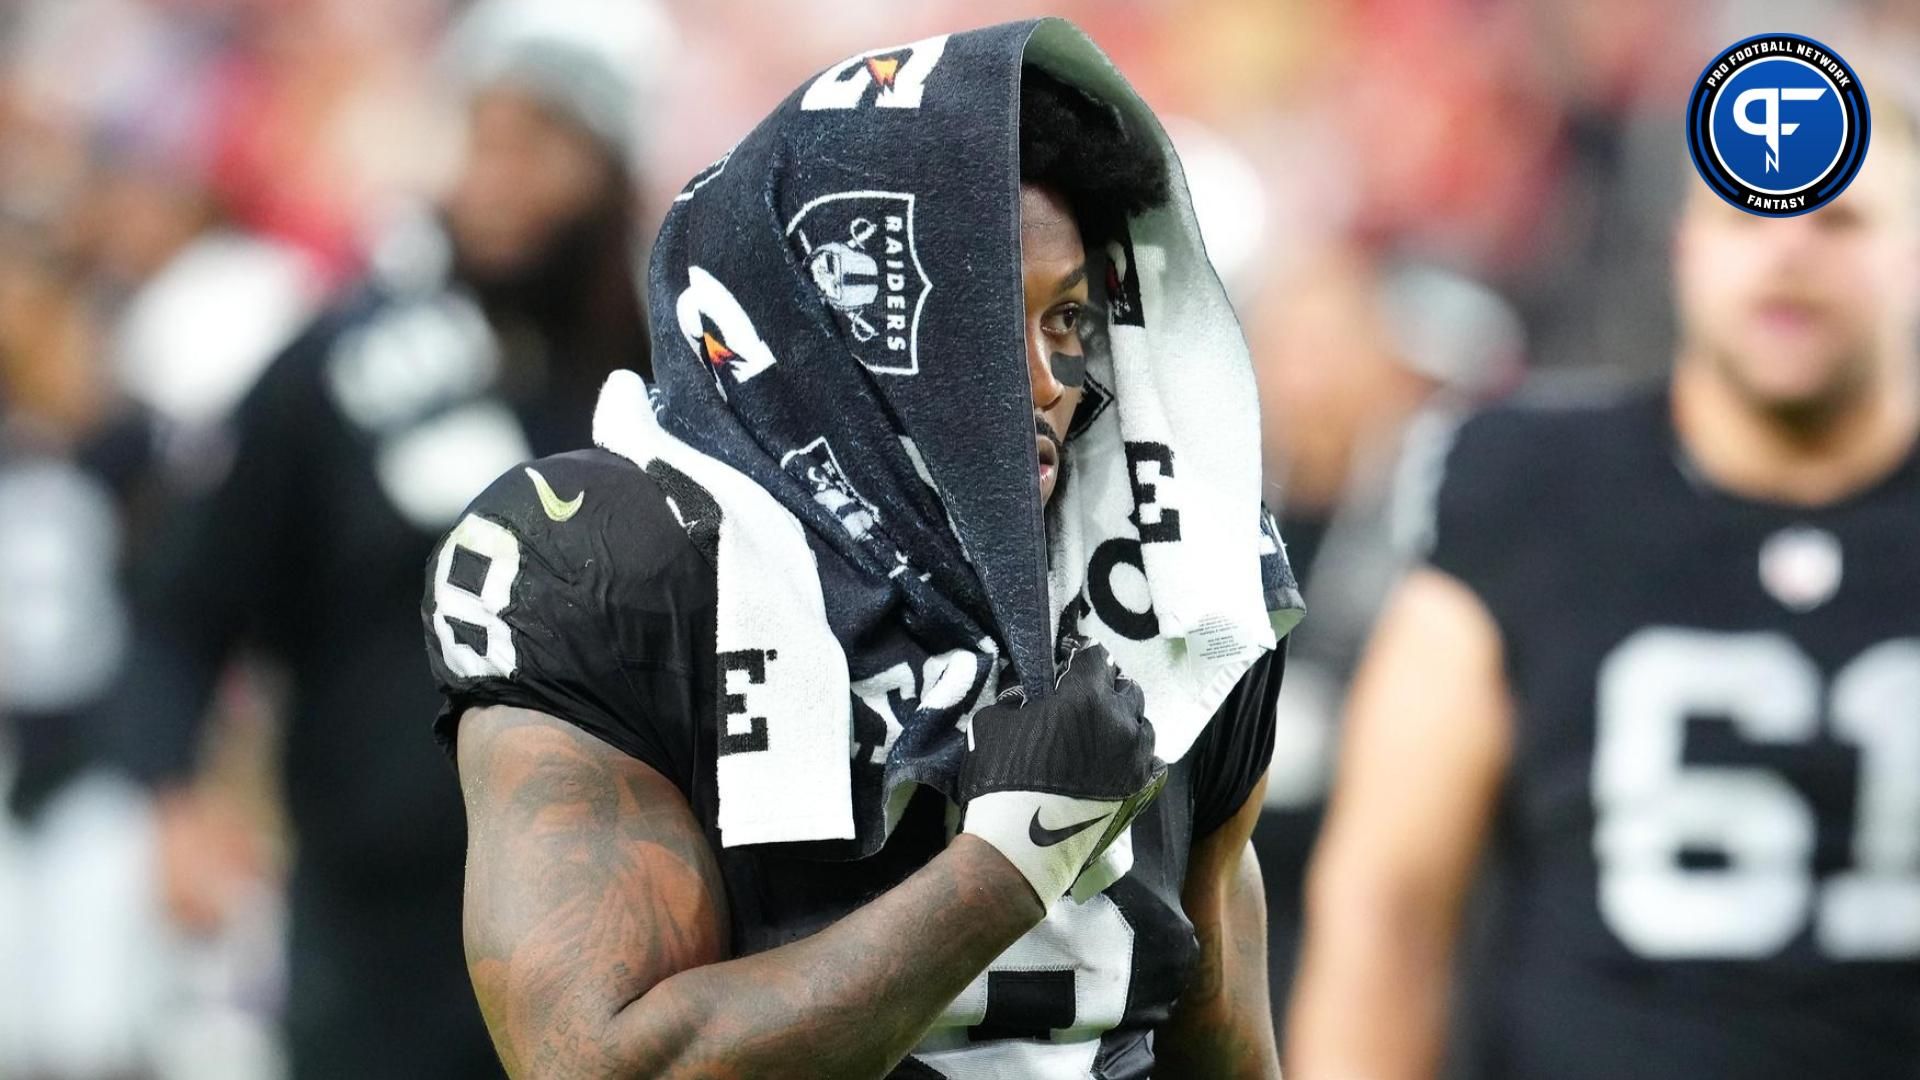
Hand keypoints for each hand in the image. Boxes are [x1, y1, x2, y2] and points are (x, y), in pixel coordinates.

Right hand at [959, 641, 1166, 905]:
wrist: (1024, 842)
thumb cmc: (1003, 779)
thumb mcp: (991, 726)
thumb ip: (1011, 702)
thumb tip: (1021, 697)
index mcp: (1085, 697)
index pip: (1095, 658)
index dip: (1081, 655)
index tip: (1070, 660)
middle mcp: (1119, 721)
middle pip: (1127, 689)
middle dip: (1108, 687)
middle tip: (1088, 697)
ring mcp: (1134, 757)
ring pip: (1142, 725)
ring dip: (1126, 721)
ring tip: (1105, 731)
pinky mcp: (1139, 788)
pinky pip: (1149, 762)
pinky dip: (1136, 756)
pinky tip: (1119, 760)